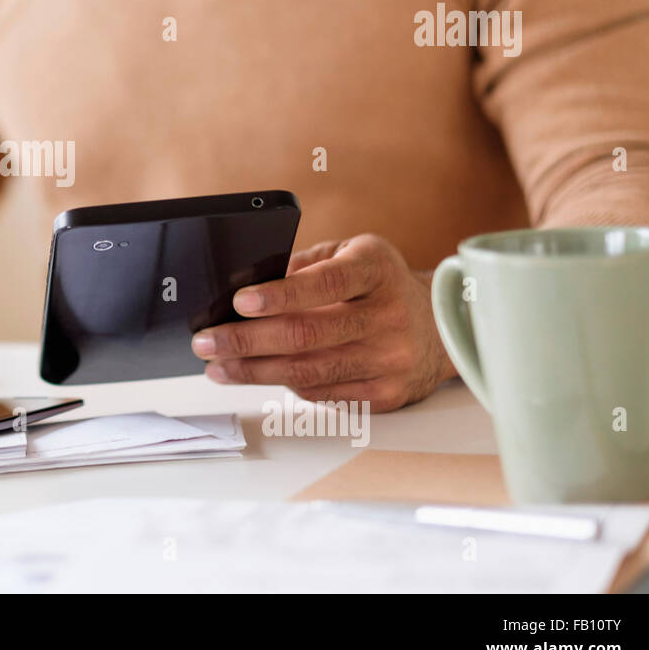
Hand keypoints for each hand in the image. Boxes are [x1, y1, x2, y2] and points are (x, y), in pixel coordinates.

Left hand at [191, 234, 455, 410]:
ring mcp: (391, 359)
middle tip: (206, 342)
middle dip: (246, 341)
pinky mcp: (388, 394)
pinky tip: (259, 375)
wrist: (442, 325)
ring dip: (254, 371)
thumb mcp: (350, 255)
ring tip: (219, 366)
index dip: (279, 295)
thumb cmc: (378, 284)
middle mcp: (389, 315)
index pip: (324, 283)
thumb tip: (247, 282)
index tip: (239, 302)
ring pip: (309, 372)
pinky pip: (323, 394)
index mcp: (376, 270)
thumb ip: (304, 264)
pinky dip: (285, 385)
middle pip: (307, 336)